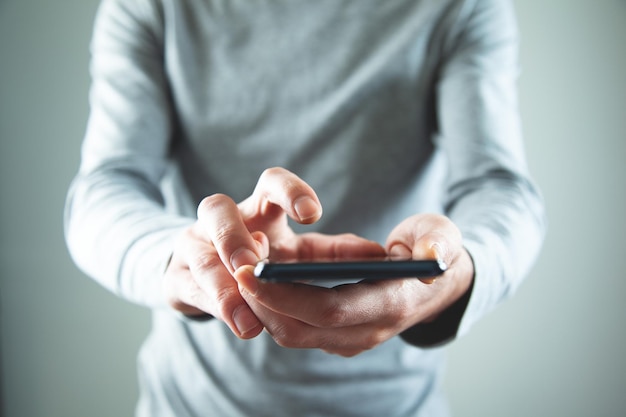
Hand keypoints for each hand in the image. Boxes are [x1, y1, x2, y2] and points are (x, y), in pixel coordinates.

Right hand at [162, 167, 383, 338]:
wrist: (206, 274)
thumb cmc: (264, 257)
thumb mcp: (299, 253)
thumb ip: (333, 253)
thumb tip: (377, 257)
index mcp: (258, 208)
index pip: (270, 183)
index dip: (290, 192)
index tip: (313, 214)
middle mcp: (222, 220)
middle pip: (216, 207)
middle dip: (234, 236)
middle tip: (256, 262)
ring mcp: (193, 245)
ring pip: (200, 254)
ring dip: (223, 285)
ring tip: (247, 316)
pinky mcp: (177, 276)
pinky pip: (189, 287)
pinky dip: (215, 306)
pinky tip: (238, 322)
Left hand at [234, 213, 473, 355]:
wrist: (440, 280)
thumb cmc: (436, 248)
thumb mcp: (443, 236)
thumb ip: (439, 242)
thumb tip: (431, 257)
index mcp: (393, 303)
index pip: (329, 309)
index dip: (285, 294)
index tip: (249, 271)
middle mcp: (370, 330)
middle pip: (301, 329)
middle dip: (261, 303)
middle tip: (232, 270)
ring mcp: (355, 338)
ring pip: (294, 335)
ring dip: (262, 308)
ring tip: (240, 272)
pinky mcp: (342, 336)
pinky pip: (299, 330)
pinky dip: (274, 310)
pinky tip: (259, 283)